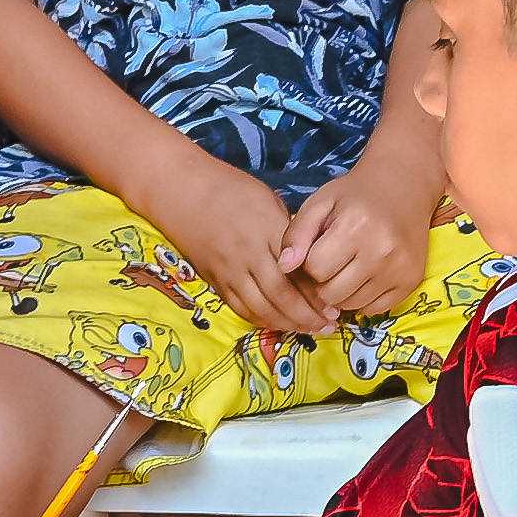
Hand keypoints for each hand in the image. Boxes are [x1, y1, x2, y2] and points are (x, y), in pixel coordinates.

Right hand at [146, 157, 326, 337]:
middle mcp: (248, 254)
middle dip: (308, 316)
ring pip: (261, 308)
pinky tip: (279, 324)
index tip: (336, 305)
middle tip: (329, 325)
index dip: (318, 294)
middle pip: (282, 296)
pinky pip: (240, 308)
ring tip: (310, 329)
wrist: (181, 189)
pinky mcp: (214, 280)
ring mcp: (228, 270)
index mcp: (267, 230)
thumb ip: (287, 231)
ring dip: (288, 323)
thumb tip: (310, 258)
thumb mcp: (268, 199)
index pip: (298, 272)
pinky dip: (261, 320)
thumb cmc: (229, 187)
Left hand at [283, 171, 429, 326]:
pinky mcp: (412, 282)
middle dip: (324, 281)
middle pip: (331, 294)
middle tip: (332, 259)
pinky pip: (374, 310)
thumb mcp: (320, 203)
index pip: (315, 269)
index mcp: (355, 227)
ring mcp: (400, 269)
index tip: (318, 248)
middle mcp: (381, 251)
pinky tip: (366, 274)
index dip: (310, 262)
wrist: (402, 186)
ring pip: (351, 305)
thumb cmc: (354, 195)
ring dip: (343, 291)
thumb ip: (296, 234)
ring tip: (349, 265)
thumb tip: (283, 267)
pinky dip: (364, 298)